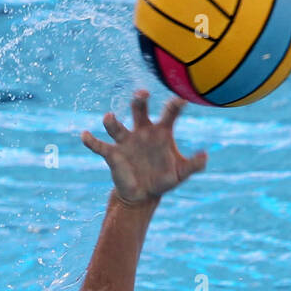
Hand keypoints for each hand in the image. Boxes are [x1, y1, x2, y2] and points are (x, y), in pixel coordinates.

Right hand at [80, 89, 206, 204]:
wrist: (143, 195)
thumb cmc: (163, 179)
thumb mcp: (180, 173)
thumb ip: (193, 165)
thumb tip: (206, 156)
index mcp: (161, 132)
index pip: (169, 113)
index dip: (175, 105)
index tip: (180, 99)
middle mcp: (142, 131)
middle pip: (140, 109)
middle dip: (139, 101)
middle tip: (142, 95)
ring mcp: (126, 141)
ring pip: (116, 126)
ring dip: (112, 121)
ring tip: (109, 118)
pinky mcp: (113, 154)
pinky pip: (99, 145)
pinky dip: (90, 141)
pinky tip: (84, 135)